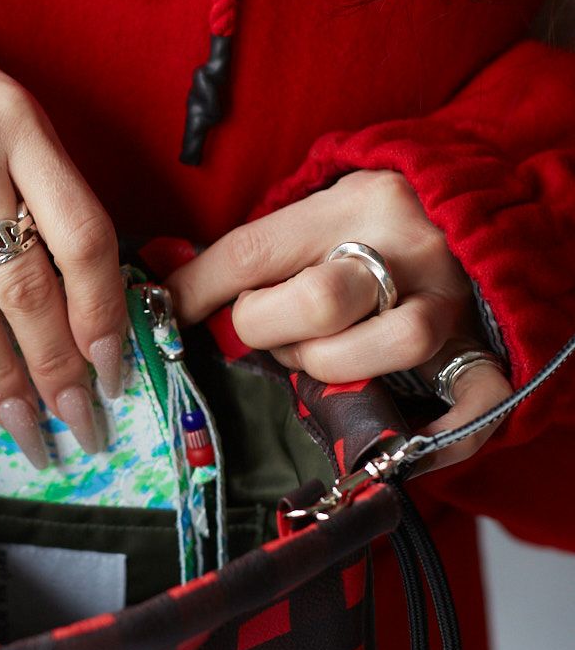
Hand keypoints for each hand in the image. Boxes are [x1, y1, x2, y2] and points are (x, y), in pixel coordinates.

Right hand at [0, 0, 126, 466]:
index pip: (82, 236)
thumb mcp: (8, 114)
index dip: (104, 315)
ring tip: (31, 435)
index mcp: (21, 124)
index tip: (115, 372)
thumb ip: (47, 191)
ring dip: (3, 386)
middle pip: (26, 287)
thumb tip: (89, 306)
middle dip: (58, 373)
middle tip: (84, 430)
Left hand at [164, 169, 510, 471]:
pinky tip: (400, 447)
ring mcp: (450, 301)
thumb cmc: (377, 225)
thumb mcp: (319, 213)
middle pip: (321, 301)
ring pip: (393, 344)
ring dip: (333, 366)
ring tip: (317, 359)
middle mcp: (408, 247)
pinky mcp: (484, 350)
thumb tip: (166, 288)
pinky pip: (472, 400)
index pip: (257, 250)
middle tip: (266, 332)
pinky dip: (438, 435)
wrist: (482, 213)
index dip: (199, 289)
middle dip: (270, 330)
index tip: (166, 311)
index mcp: (357, 202)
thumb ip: (256, 252)